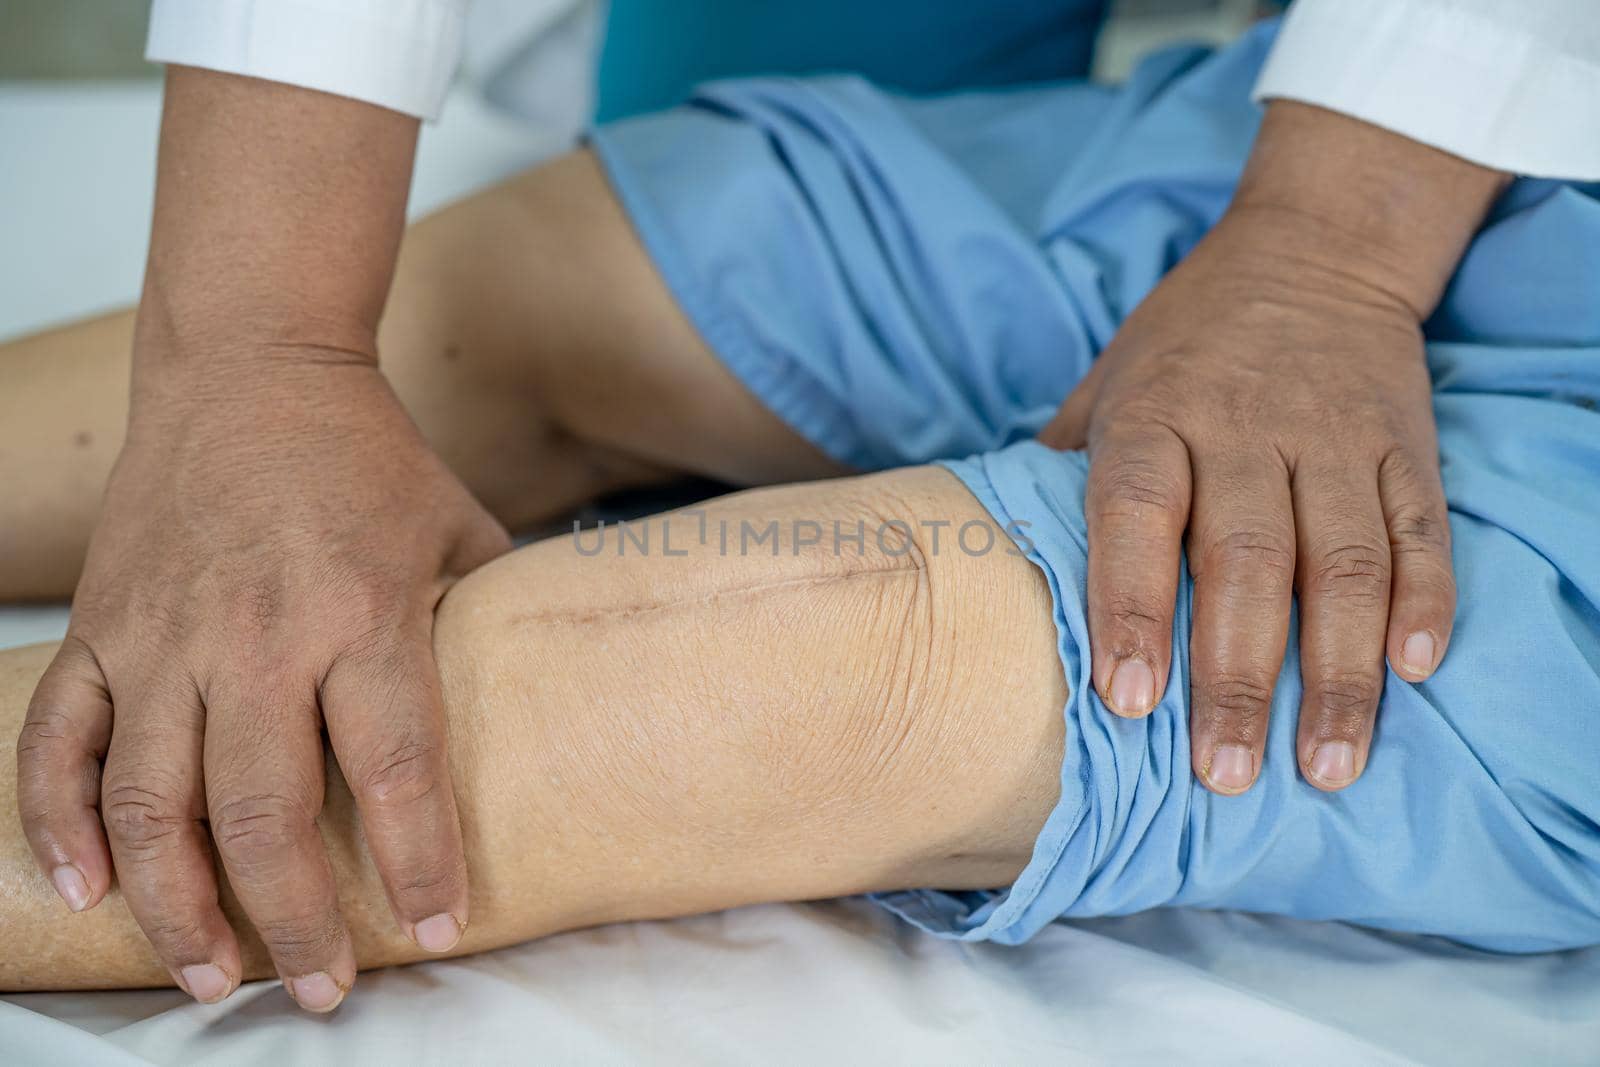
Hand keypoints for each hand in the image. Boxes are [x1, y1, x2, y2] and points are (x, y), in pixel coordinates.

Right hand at [17, 348, 509, 1008]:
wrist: (252, 364)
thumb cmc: (372, 460)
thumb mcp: (460, 529)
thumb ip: (489, 622)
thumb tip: (541, 702)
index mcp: (361, 613)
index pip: (395, 768)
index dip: (418, 863)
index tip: (437, 931)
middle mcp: (258, 636)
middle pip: (266, 813)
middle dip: (295, 919)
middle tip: (321, 990)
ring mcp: (165, 634)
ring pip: (153, 801)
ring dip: (177, 904)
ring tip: (211, 976)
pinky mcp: (103, 624)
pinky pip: (61, 742)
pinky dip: (60, 823)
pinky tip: (86, 889)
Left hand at [1041, 202, 1453, 794]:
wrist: (1309, 249)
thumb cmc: (1182, 346)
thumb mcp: (1104, 386)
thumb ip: (1060, 474)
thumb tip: (993, 570)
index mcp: (1153, 416)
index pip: (1136, 515)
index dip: (1130, 607)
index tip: (1128, 701)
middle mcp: (1243, 425)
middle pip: (1245, 560)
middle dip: (1236, 675)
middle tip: (1225, 775)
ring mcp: (1331, 435)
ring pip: (1344, 561)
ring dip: (1338, 669)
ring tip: (1327, 765)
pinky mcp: (1403, 442)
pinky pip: (1419, 528)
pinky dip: (1423, 601)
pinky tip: (1413, 673)